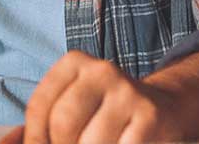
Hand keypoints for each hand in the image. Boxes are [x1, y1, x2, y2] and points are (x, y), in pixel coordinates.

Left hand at [0, 51, 182, 143]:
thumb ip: (37, 128)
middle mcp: (101, 70)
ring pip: (90, 143)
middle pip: (63, 125)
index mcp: (74, 63)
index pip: (39, 107)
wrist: (165, 109)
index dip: (34, 140)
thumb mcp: (70, 108)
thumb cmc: (104, 115)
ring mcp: (127, 92)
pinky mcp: (150, 116)